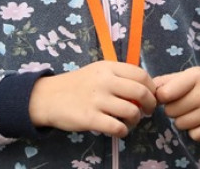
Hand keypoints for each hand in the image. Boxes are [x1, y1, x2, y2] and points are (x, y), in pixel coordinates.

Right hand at [28, 61, 156, 137]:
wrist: (48, 97)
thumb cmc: (77, 84)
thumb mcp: (97, 71)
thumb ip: (118, 76)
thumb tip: (143, 89)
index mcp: (108, 67)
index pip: (141, 75)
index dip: (151, 87)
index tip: (151, 96)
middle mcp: (105, 81)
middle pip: (141, 92)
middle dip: (150, 104)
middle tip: (147, 111)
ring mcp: (97, 100)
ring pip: (131, 111)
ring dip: (136, 120)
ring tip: (130, 122)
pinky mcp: (90, 118)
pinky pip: (117, 127)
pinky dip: (123, 131)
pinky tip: (119, 130)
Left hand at [153, 66, 199, 141]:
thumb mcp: (188, 74)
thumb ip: (166, 81)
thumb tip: (148, 90)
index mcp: (196, 76)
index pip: (165, 94)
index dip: (162, 97)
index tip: (167, 96)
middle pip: (171, 112)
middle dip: (173, 108)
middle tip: (183, 103)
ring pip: (181, 125)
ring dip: (182, 120)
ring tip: (192, 110)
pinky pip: (194, 136)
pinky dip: (194, 130)